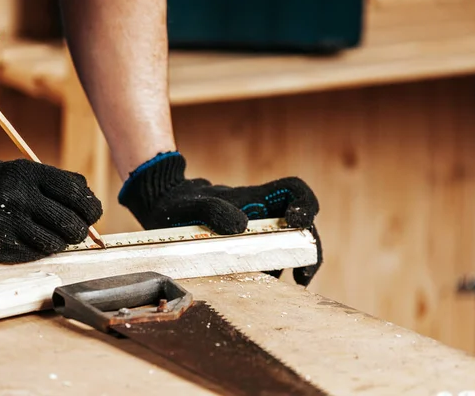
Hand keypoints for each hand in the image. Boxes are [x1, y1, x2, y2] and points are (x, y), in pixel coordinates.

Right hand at [0, 154, 102, 262]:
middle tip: (75, 230)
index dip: (92, 208)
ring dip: (60, 243)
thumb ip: (59, 183)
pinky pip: (35, 254)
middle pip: (70, 223)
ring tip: (53, 236)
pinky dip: (40, 250)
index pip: (76, 194)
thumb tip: (93, 204)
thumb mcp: (25, 171)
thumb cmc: (1, 187)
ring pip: (55, 243)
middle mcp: (17, 196)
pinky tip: (31, 240)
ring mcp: (7, 222)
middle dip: (79, 231)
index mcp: (28, 173)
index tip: (93, 214)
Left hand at [118, 152, 321, 285]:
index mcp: (255, 197)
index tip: (298, 222)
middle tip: (303, 275)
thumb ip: (213, 210)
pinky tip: (264, 285)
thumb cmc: (179, 203)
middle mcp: (262, 215)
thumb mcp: (191, 205)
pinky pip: (268, 262)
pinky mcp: (247, 254)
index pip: (293, 189)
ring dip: (294, 265)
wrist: (164, 212)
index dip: (305, 202)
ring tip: (289, 283)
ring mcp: (257, 235)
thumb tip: (240, 227)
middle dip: (309, 248)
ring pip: (289, 247)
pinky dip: (273, 273)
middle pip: (301, 225)